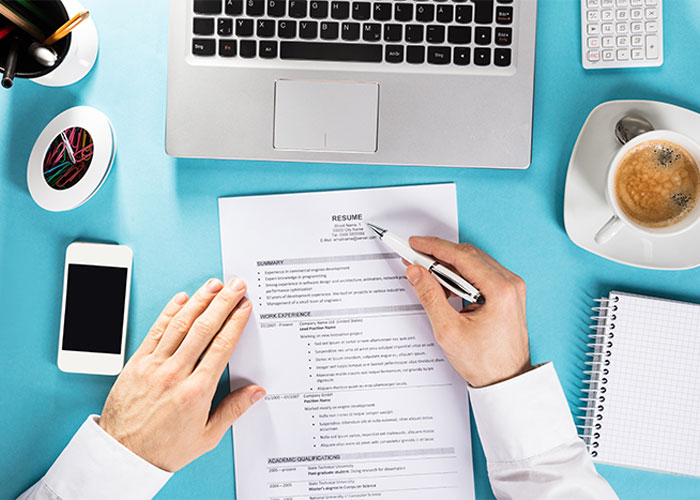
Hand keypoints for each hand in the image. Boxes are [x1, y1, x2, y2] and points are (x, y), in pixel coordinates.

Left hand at [99, 278, 264, 471]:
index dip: (235, 322)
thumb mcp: (207, 436)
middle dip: (223, 303)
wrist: (123, 456)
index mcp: (196, 391)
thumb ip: (234, 410)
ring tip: (213, 285)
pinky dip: (169, 312)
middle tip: (235, 286)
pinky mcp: (136, 364)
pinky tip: (181, 299)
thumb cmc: (164, 449)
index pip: (221, 346)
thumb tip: (257, 392)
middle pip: (204, 328)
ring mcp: (154, 366)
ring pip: (180, 324)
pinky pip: (155, 331)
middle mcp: (175, 374)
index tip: (244, 307)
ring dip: (199, 301)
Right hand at [404, 237, 531, 387]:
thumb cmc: (485, 362)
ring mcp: (511, 288)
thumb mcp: (448, 330)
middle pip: (468, 255)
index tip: (415, 243)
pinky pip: (480, 274)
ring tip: (426, 275)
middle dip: (439, 254)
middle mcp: (509, 284)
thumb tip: (416, 272)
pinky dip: (460, 276)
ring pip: (474, 263)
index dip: (434, 247)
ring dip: (449, 265)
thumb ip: (430, 296)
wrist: (506, 381)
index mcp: (499, 290)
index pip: (461, 256)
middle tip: (415, 256)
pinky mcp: (507, 294)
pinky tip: (445, 286)